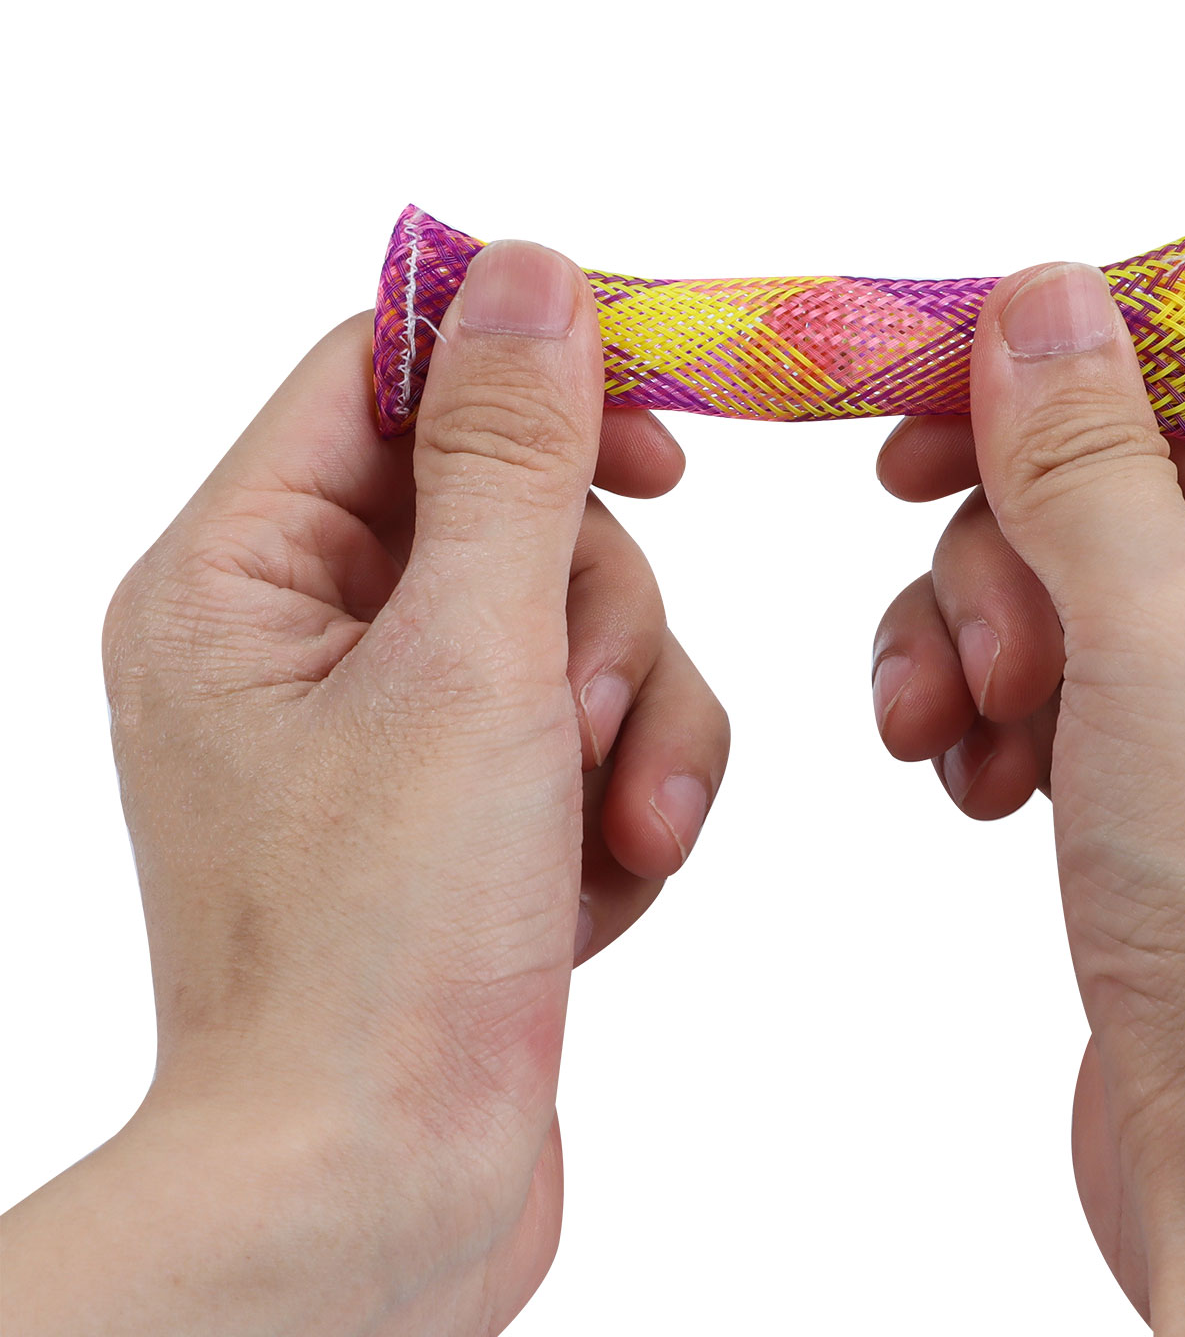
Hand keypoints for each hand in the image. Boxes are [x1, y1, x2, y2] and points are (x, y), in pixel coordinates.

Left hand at [0, 242, 728, 1335]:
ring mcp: (396, 728)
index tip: (656, 422)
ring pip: (579, 618)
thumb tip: (536, 271)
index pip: (387, 373)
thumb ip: (512, 453)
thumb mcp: (468, 659)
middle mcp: (306, 638)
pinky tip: (604, 879)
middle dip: (591, 606)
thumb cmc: (380, 946)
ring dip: (630, 711)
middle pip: (512, 506)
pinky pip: (599, 719)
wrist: (379, 1197)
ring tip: (612, 826)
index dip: (529, 370)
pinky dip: (629, 787)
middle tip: (574, 713)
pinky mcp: (475, 804)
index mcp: (244, 575)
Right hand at [870, 263, 1184, 1333]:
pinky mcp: (1182, 775)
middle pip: (1118, 481)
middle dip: (1006, 552)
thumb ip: (1089, 454)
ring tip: (951, 737)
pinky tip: (976, 789)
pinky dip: (994, 714)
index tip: (913, 394)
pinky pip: (1060, 678)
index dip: (1055, 370)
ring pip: (1065, 580)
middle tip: (974, 651)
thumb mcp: (1160, 641)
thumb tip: (1042, 289)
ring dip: (975, 639)